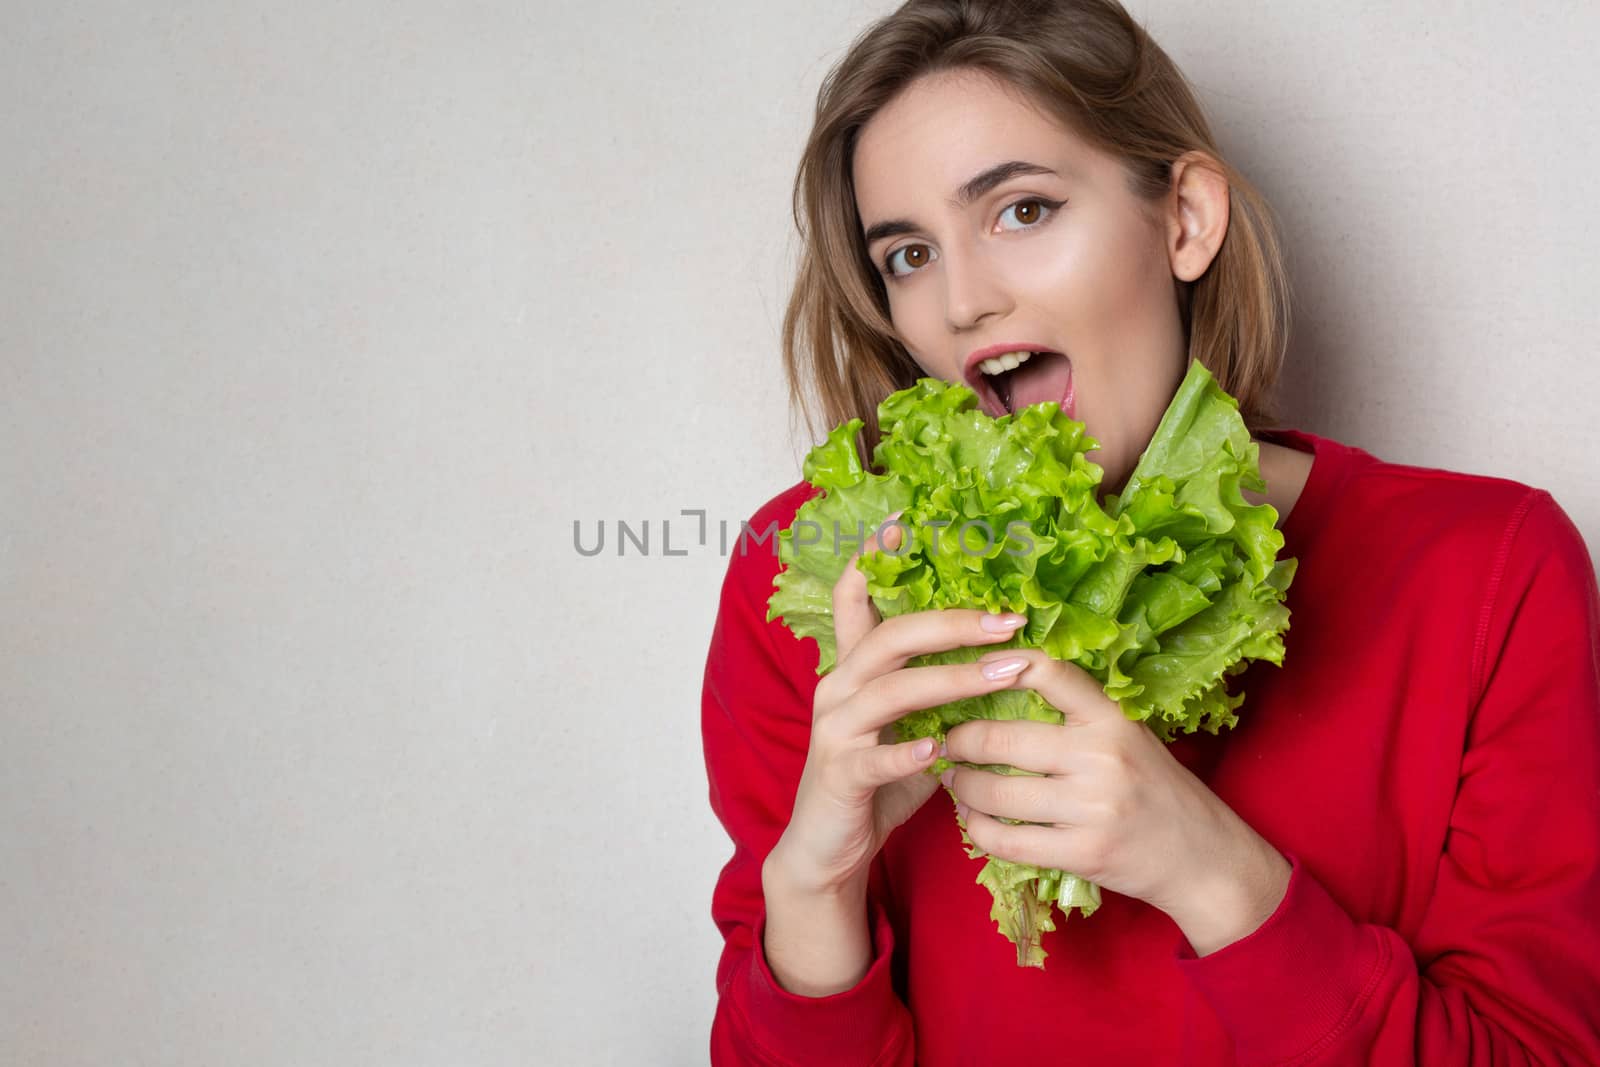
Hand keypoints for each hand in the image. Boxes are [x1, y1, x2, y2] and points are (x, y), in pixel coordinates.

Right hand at [765, 515, 1032, 899]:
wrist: (827, 848)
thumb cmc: (878, 783)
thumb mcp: (910, 726)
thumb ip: (939, 691)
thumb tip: (1004, 655)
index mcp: (852, 669)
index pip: (851, 599)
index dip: (871, 558)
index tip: (902, 520)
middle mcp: (837, 688)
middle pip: (892, 636)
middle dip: (954, 623)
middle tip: (1009, 620)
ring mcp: (834, 730)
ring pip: (894, 690)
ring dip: (954, 679)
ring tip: (1005, 674)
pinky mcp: (839, 774)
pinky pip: (876, 757)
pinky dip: (910, 751)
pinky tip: (943, 750)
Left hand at [942, 648, 1291, 954]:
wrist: (1203, 858)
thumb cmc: (1155, 788)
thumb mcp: (1128, 735)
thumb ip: (1078, 713)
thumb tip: (999, 680)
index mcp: (1112, 718)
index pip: (1049, 672)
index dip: (1001, 663)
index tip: (970, 668)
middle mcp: (1101, 757)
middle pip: (1000, 739)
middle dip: (959, 741)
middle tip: (947, 742)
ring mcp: (1091, 808)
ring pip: (995, 792)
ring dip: (961, 787)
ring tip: (954, 781)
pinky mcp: (1082, 853)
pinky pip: (1005, 840)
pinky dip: (977, 829)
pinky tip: (973, 820)